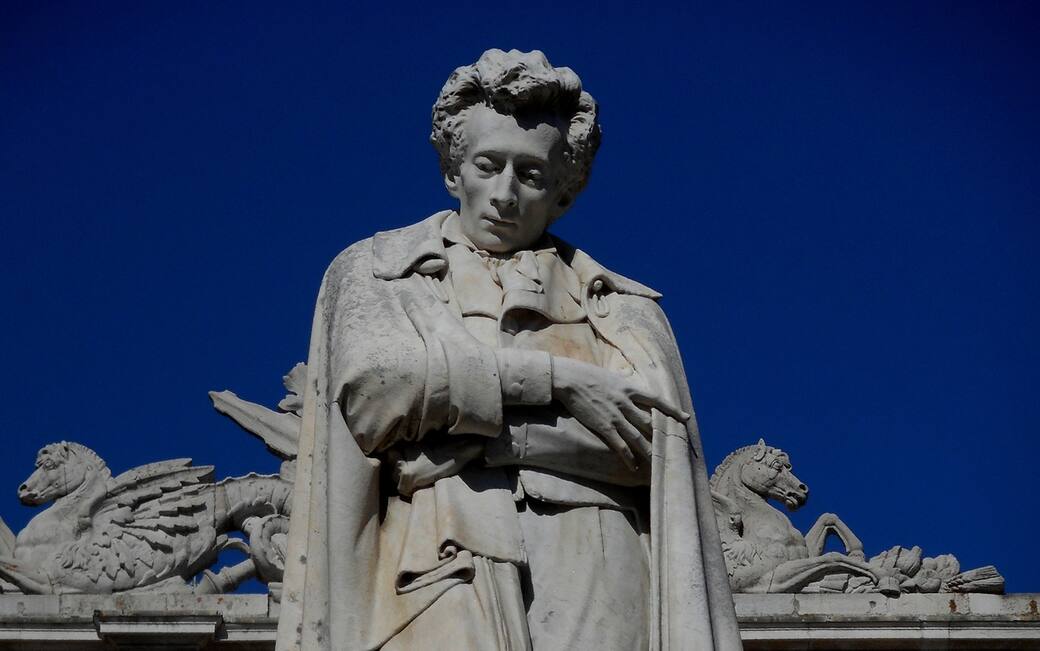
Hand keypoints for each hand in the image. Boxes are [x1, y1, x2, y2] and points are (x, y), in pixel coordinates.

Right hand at [551, 357, 688, 469]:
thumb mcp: (611, 376)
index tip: (686, 418)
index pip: (657, 400)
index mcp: (630, 388)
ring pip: (638, 437)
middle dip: (661, 436)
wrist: (570, 379)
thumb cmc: (587, 375)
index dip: (673, 410)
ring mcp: (616, 415)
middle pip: (649, 423)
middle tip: (672, 448)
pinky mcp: (604, 426)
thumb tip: (628, 377)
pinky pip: (619, 445)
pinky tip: (633, 466)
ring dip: (648, 451)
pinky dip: (628, 457)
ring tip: (656, 463)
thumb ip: (622, 382)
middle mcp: (627, 402)